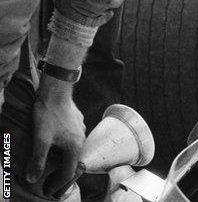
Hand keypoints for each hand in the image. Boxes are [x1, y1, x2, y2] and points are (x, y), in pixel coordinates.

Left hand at [26, 76, 85, 197]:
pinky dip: (65, 149)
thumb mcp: (40, 139)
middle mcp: (81, 140)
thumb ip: (37, 159)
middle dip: (62, 175)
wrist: (56, 90)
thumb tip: (32, 178)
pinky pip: (73, 141)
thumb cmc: (48, 114)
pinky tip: (57, 145)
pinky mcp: (77, 123)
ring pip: (74, 151)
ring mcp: (81, 130)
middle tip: (52, 184)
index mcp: (74, 147)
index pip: (68, 173)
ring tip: (54, 166)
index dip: (58, 184)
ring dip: (64, 161)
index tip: (49, 191)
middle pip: (73, 163)